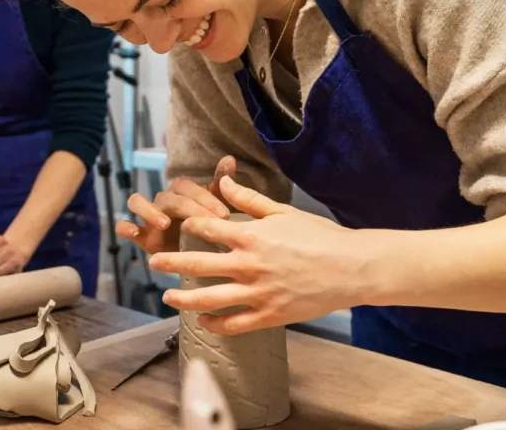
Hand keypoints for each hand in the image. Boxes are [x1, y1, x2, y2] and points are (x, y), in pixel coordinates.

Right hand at [115, 175, 231, 254]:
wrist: (196, 257)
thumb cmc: (204, 227)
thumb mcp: (216, 208)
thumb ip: (220, 184)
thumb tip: (229, 159)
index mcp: (180, 192)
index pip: (187, 186)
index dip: (204, 198)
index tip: (224, 215)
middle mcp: (161, 200)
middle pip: (168, 197)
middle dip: (188, 209)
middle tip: (207, 223)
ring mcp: (147, 216)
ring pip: (137, 201)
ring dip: (148, 211)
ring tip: (164, 224)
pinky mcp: (139, 235)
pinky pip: (122, 225)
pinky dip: (125, 226)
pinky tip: (135, 231)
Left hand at [149, 175, 373, 334]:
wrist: (353, 268)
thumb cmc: (320, 237)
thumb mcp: (283, 211)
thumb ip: (248, 198)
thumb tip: (221, 180)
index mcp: (251, 236)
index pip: (206, 228)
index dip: (189, 225)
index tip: (179, 225)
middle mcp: (249, 265)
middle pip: (197, 265)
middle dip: (170, 263)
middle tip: (153, 263)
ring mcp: (258, 293)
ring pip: (210, 299)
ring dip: (184, 299)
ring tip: (167, 298)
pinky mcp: (270, 315)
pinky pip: (235, 324)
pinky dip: (216, 324)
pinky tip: (203, 321)